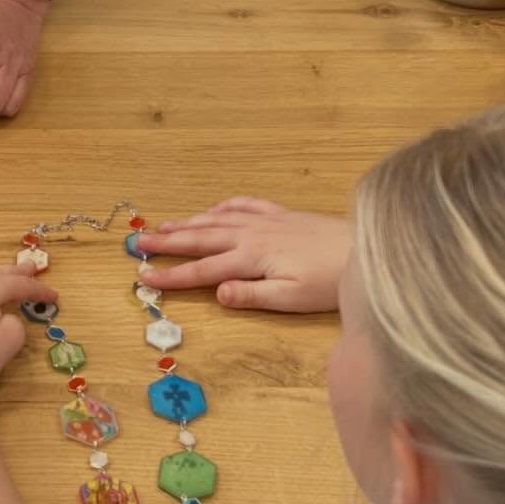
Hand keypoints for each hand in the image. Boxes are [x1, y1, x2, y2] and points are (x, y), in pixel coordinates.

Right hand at [137, 198, 351, 312]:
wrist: (366, 251)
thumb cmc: (331, 282)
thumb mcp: (292, 298)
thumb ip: (252, 295)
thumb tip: (216, 292)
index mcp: (251, 258)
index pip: (202, 269)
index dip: (171, 275)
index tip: (143, 278)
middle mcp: (253, 235)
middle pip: (201, 238)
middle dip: (167, 242)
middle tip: (138, 243)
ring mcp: (267, 221)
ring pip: (217, 219)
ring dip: (187, 222)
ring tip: (162, 225)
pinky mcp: (283, 215)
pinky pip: (245, 205)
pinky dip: (224, 206)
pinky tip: (213, 209)